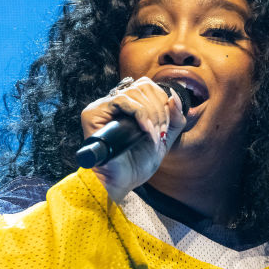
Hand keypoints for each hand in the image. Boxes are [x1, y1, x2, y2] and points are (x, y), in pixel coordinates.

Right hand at [80, 77, 186, 201]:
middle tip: (160, 131)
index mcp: (129, 106)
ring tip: (152, 133)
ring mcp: (102, 107)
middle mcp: (114, 103)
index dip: (162, 102)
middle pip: (143, 86)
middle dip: (159, 110)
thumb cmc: (139, 163)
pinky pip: (121, 100)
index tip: (166, 126)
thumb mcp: (165, 138)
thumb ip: (175, 118)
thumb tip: (174, 96)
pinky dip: (139, 113)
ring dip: (150, 114)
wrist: (123, 182)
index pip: (148, 86)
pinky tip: (144, 129)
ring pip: (134, 93)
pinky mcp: (93, 113)